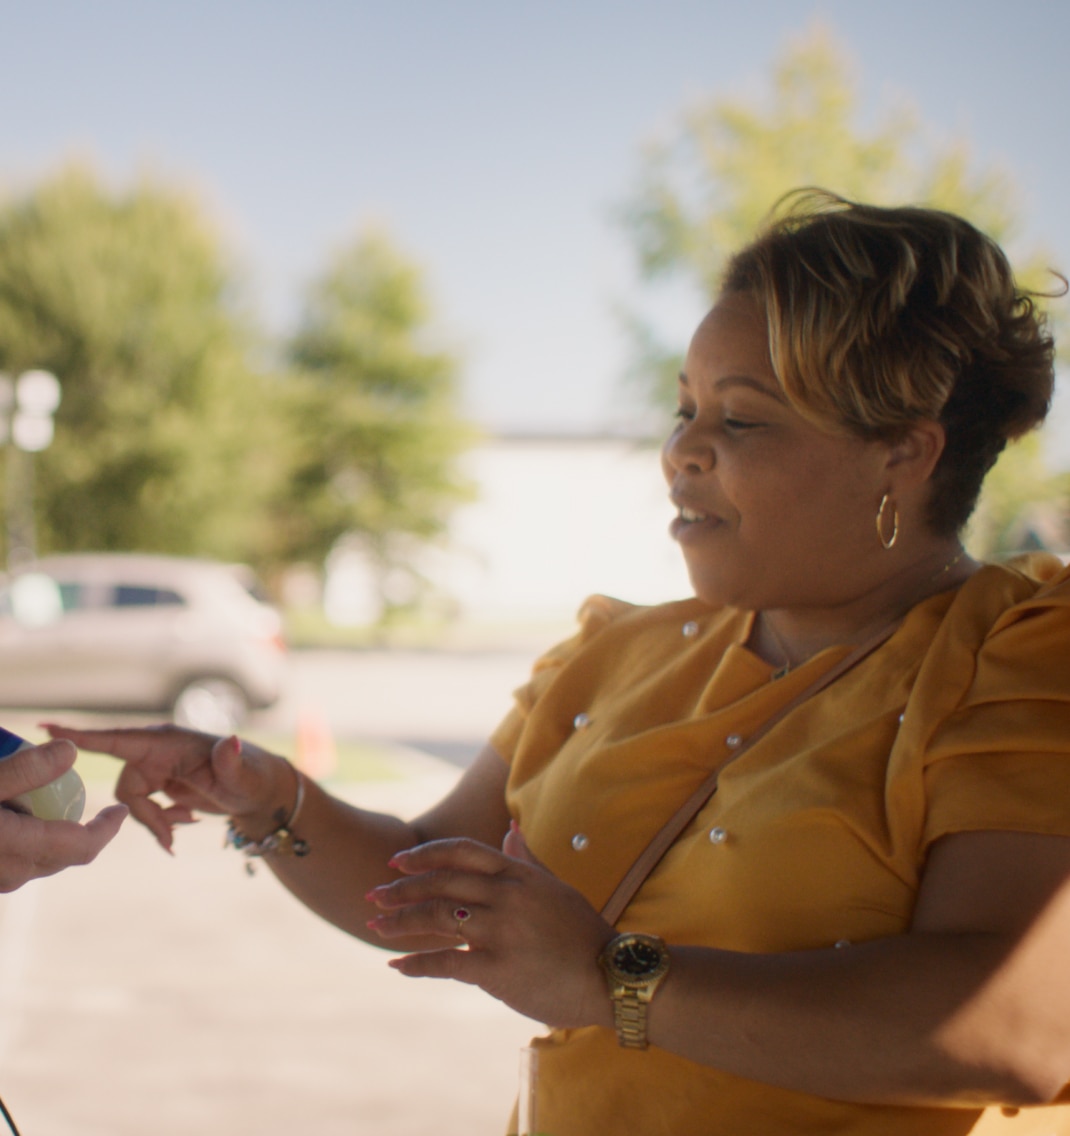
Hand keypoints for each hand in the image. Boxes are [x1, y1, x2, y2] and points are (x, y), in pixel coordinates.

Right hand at [0, 739, 126, 890]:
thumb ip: (26, 769)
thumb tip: (71, 752)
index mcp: (24, 849)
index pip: (85, 846)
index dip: (108, 828)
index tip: (121, 809)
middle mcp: (15, 873)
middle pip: (67, 852)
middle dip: (84, 829)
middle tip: (88, 802)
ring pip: (42, 857)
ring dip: (55, 832)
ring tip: (52, 803)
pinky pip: (20, 859)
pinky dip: (32, 839)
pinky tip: (19, 815)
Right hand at [42, 723, 284, 852]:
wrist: (261, 793)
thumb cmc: (255, 778)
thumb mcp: (245, 776)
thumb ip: (233, 762)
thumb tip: (230, 742)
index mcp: (169, 742)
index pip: (119, 739)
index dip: (84, 736)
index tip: (48, 730)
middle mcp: (158, 751)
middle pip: (125, 788)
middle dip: (145, 816)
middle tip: (172, 835)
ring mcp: (157, 767)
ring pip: (131, 803)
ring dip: (155, 821)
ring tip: (185, 825)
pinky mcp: (159, 784)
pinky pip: (141, 810)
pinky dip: (160, 823)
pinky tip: (183, 824)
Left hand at [366, 823, 615, 1028]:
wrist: (610, 977)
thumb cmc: (583, 933)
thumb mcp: (555, 888)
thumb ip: (526, 860)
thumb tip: (510, 829)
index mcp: (518, 875)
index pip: (461, 852)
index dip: (424, 855)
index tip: (396, 862)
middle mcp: (506, 897)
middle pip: (440, 884)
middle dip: (401, 889)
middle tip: (373, 895)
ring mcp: (501, 932)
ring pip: (436, 919)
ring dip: (400, 922)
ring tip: (376, 926)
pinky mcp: (497, 969)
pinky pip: (445, 963)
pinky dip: (416, 964)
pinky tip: (396, 965)